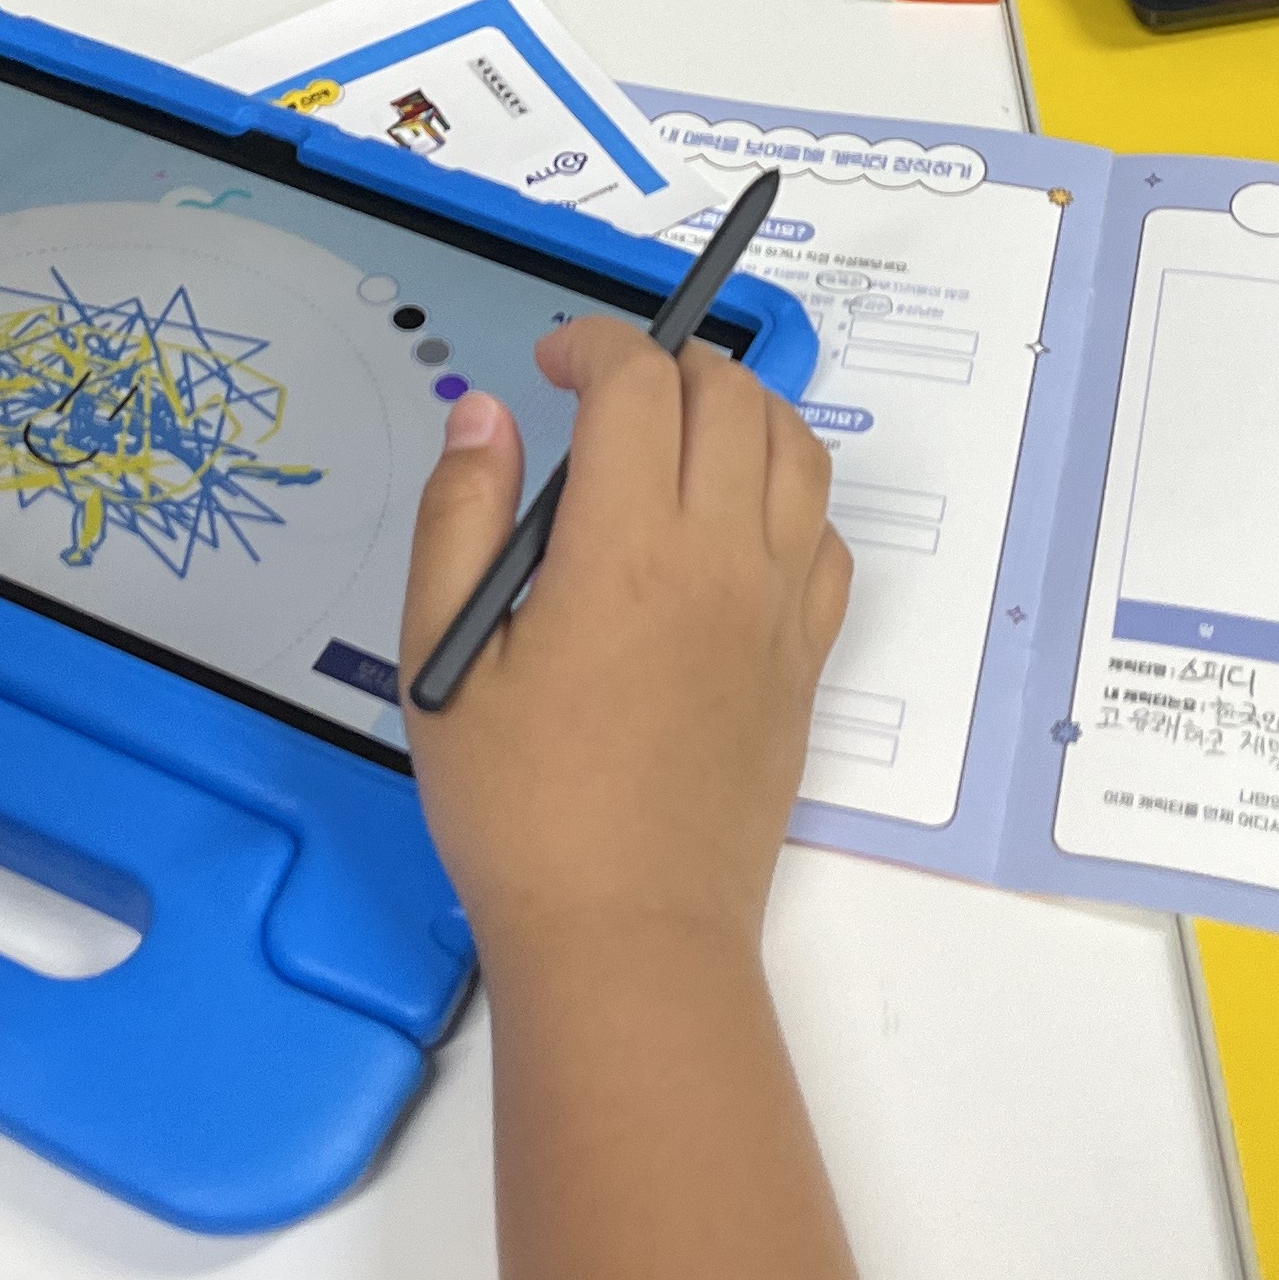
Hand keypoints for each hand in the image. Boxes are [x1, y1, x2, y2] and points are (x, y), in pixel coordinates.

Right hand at [402, 319, 851, 975]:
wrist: (627, 935)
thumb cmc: (522, 813)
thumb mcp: (450, 660)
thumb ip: (462, 519)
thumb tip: (487, 418)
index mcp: (628, 550)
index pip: (640, 383)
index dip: (595, 343)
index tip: (554, 360)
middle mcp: (724, 561)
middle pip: (731, 396)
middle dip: (667, 364)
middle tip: (606, 395)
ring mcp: (781, 610)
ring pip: (799, 452)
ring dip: (742, 411)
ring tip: (680, 431)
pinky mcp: (808, 661)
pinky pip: (829, 539)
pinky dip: (791, 498)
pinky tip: (737, 523)